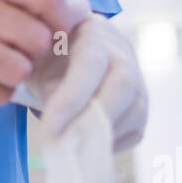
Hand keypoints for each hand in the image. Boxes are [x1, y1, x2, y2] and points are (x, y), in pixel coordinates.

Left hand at [28, 9, 148, 151]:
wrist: (71, 48)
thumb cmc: (52, 54)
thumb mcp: (40, 60)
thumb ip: (49, 85)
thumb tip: (58, 128)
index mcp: (93, 33)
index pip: (90, 63)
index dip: (71, 98)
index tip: (49, 128)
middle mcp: (122, 53)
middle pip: (122, 85)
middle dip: (94, 120)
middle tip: (65, 144)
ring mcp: (138, 78)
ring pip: (134, 110)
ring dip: (103, 135)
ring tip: (73, 149)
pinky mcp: (141, 103)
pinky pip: (135, 129)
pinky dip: (112, 143)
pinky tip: (88, 146)